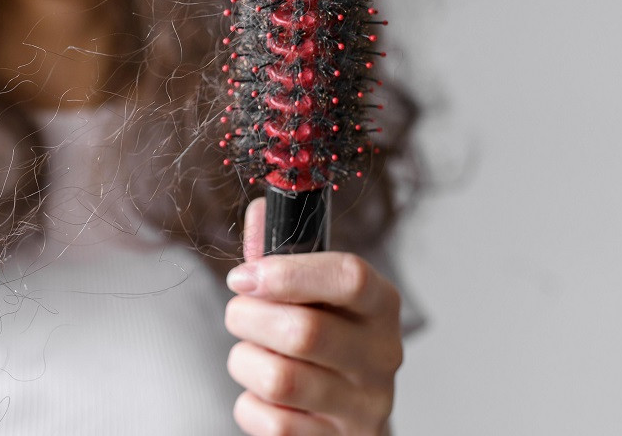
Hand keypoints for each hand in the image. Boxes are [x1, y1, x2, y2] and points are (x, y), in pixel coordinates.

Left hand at [224, 198, 402, 434]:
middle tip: (239, 314)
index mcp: (380, 306)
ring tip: (251, 355)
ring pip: (280, 380)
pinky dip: (250, 405)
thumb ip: (281, 252)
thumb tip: (260, 208)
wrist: (346, 416)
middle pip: (304, 332)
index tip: (244, 275)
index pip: (350, 278)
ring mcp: (364, 407)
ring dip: (245, 362)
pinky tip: (263, 396)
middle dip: (248, 318)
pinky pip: (272, 423)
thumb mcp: (311, 292)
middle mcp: (382, 356)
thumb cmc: (323, 340)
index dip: (289, 273)